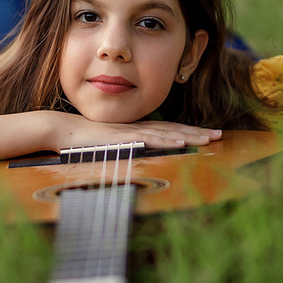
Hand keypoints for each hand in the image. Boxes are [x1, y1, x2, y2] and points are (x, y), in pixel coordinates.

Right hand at [56, 115, 223, 150]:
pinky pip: (150, 139)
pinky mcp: (125, 138)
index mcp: (137, 130)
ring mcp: (133, 132)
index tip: (208, 135)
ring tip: (210, 139)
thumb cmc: (84, 140)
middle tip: (220, 136)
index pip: (169, 130)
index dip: (190, 132)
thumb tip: (137, 153)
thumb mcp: (110, 144)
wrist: (62, 131)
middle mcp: (139, 128)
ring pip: (168, 133)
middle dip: (198, 133)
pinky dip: (168, 141)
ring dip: (191, 135)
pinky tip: (182, 142)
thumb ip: (125, 147)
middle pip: (175, 130)